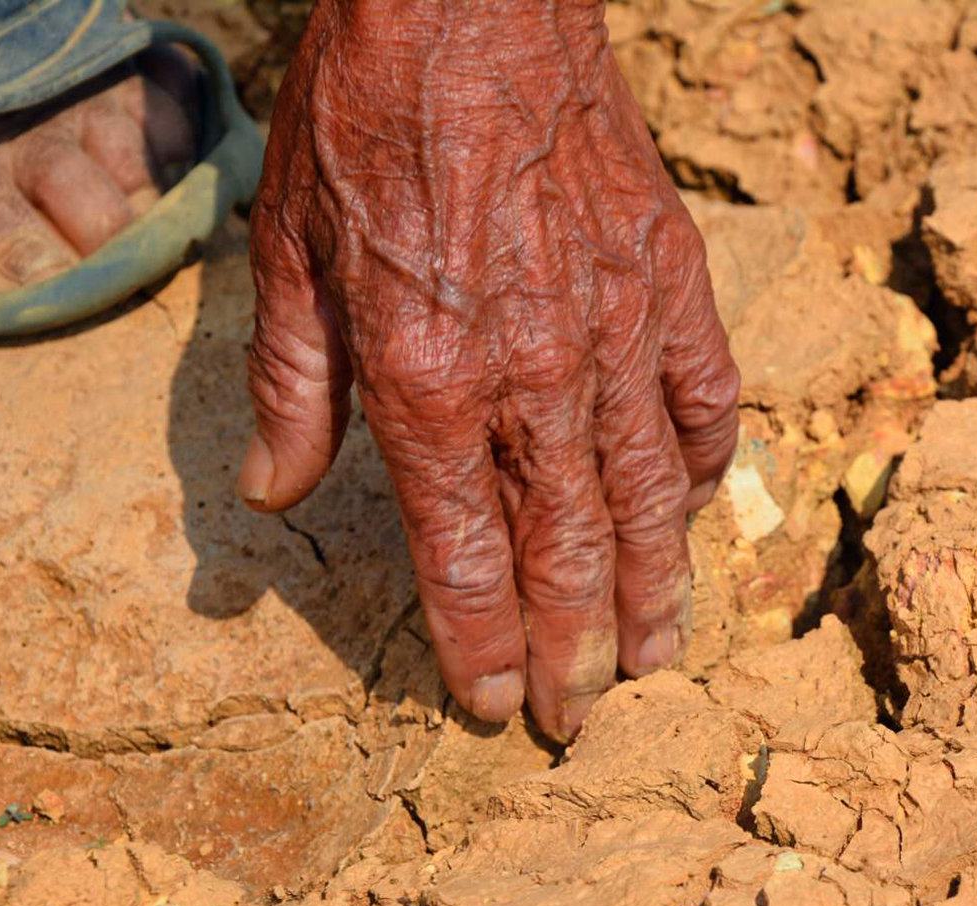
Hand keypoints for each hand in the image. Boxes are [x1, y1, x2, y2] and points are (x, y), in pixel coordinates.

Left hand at [238, 0, 739, 739]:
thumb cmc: (367, 117)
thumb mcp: (289, 249)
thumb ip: (290, 387)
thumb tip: (270, 494)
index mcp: (428, 379)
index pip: (465, 553)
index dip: (481, 643)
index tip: (498, 705)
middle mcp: (533, 375)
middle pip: (566, 549)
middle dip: (574, 648)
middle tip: (583, 717)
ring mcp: (617, 331)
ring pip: (651, 498)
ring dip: (657, 589)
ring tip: (662, 658)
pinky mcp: (671, 283)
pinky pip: (705, 400)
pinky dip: (705, 468)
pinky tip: (697, 512)